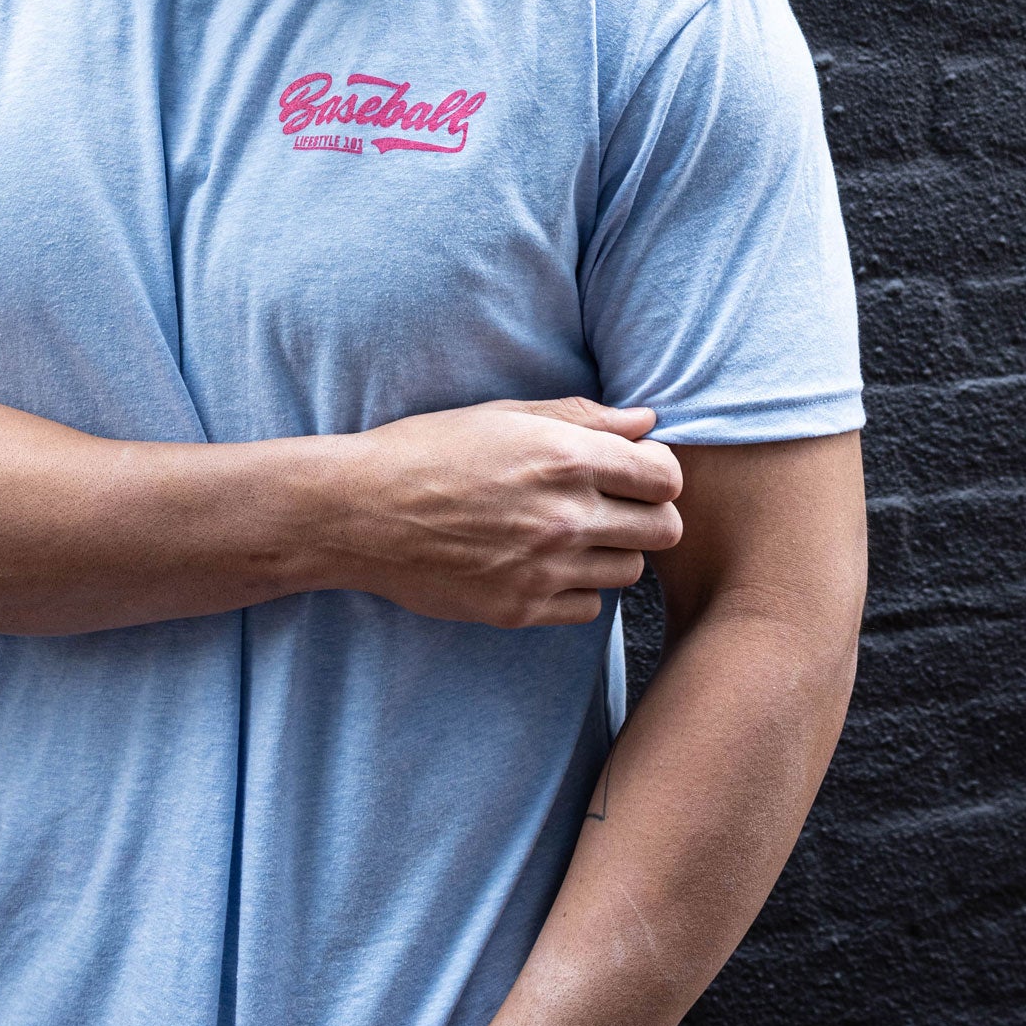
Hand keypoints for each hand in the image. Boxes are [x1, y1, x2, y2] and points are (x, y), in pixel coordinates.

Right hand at [329, 397, 682, 627]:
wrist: (360, 512)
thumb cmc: (427, 450)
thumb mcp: (504, 417)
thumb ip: (582, 418)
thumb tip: (645, 421)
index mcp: (563, 457)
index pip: (665, 477)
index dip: (657, 472)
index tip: (635, 471)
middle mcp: (564, 516)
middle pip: (663, 530)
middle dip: (647, 514)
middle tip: (612, 506)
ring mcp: (544, 569)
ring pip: (631, 572)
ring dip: (613, 552)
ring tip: (571, 533)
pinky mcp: (521, 608)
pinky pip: (589, 607)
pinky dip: (578, 587)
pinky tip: (544, 563)